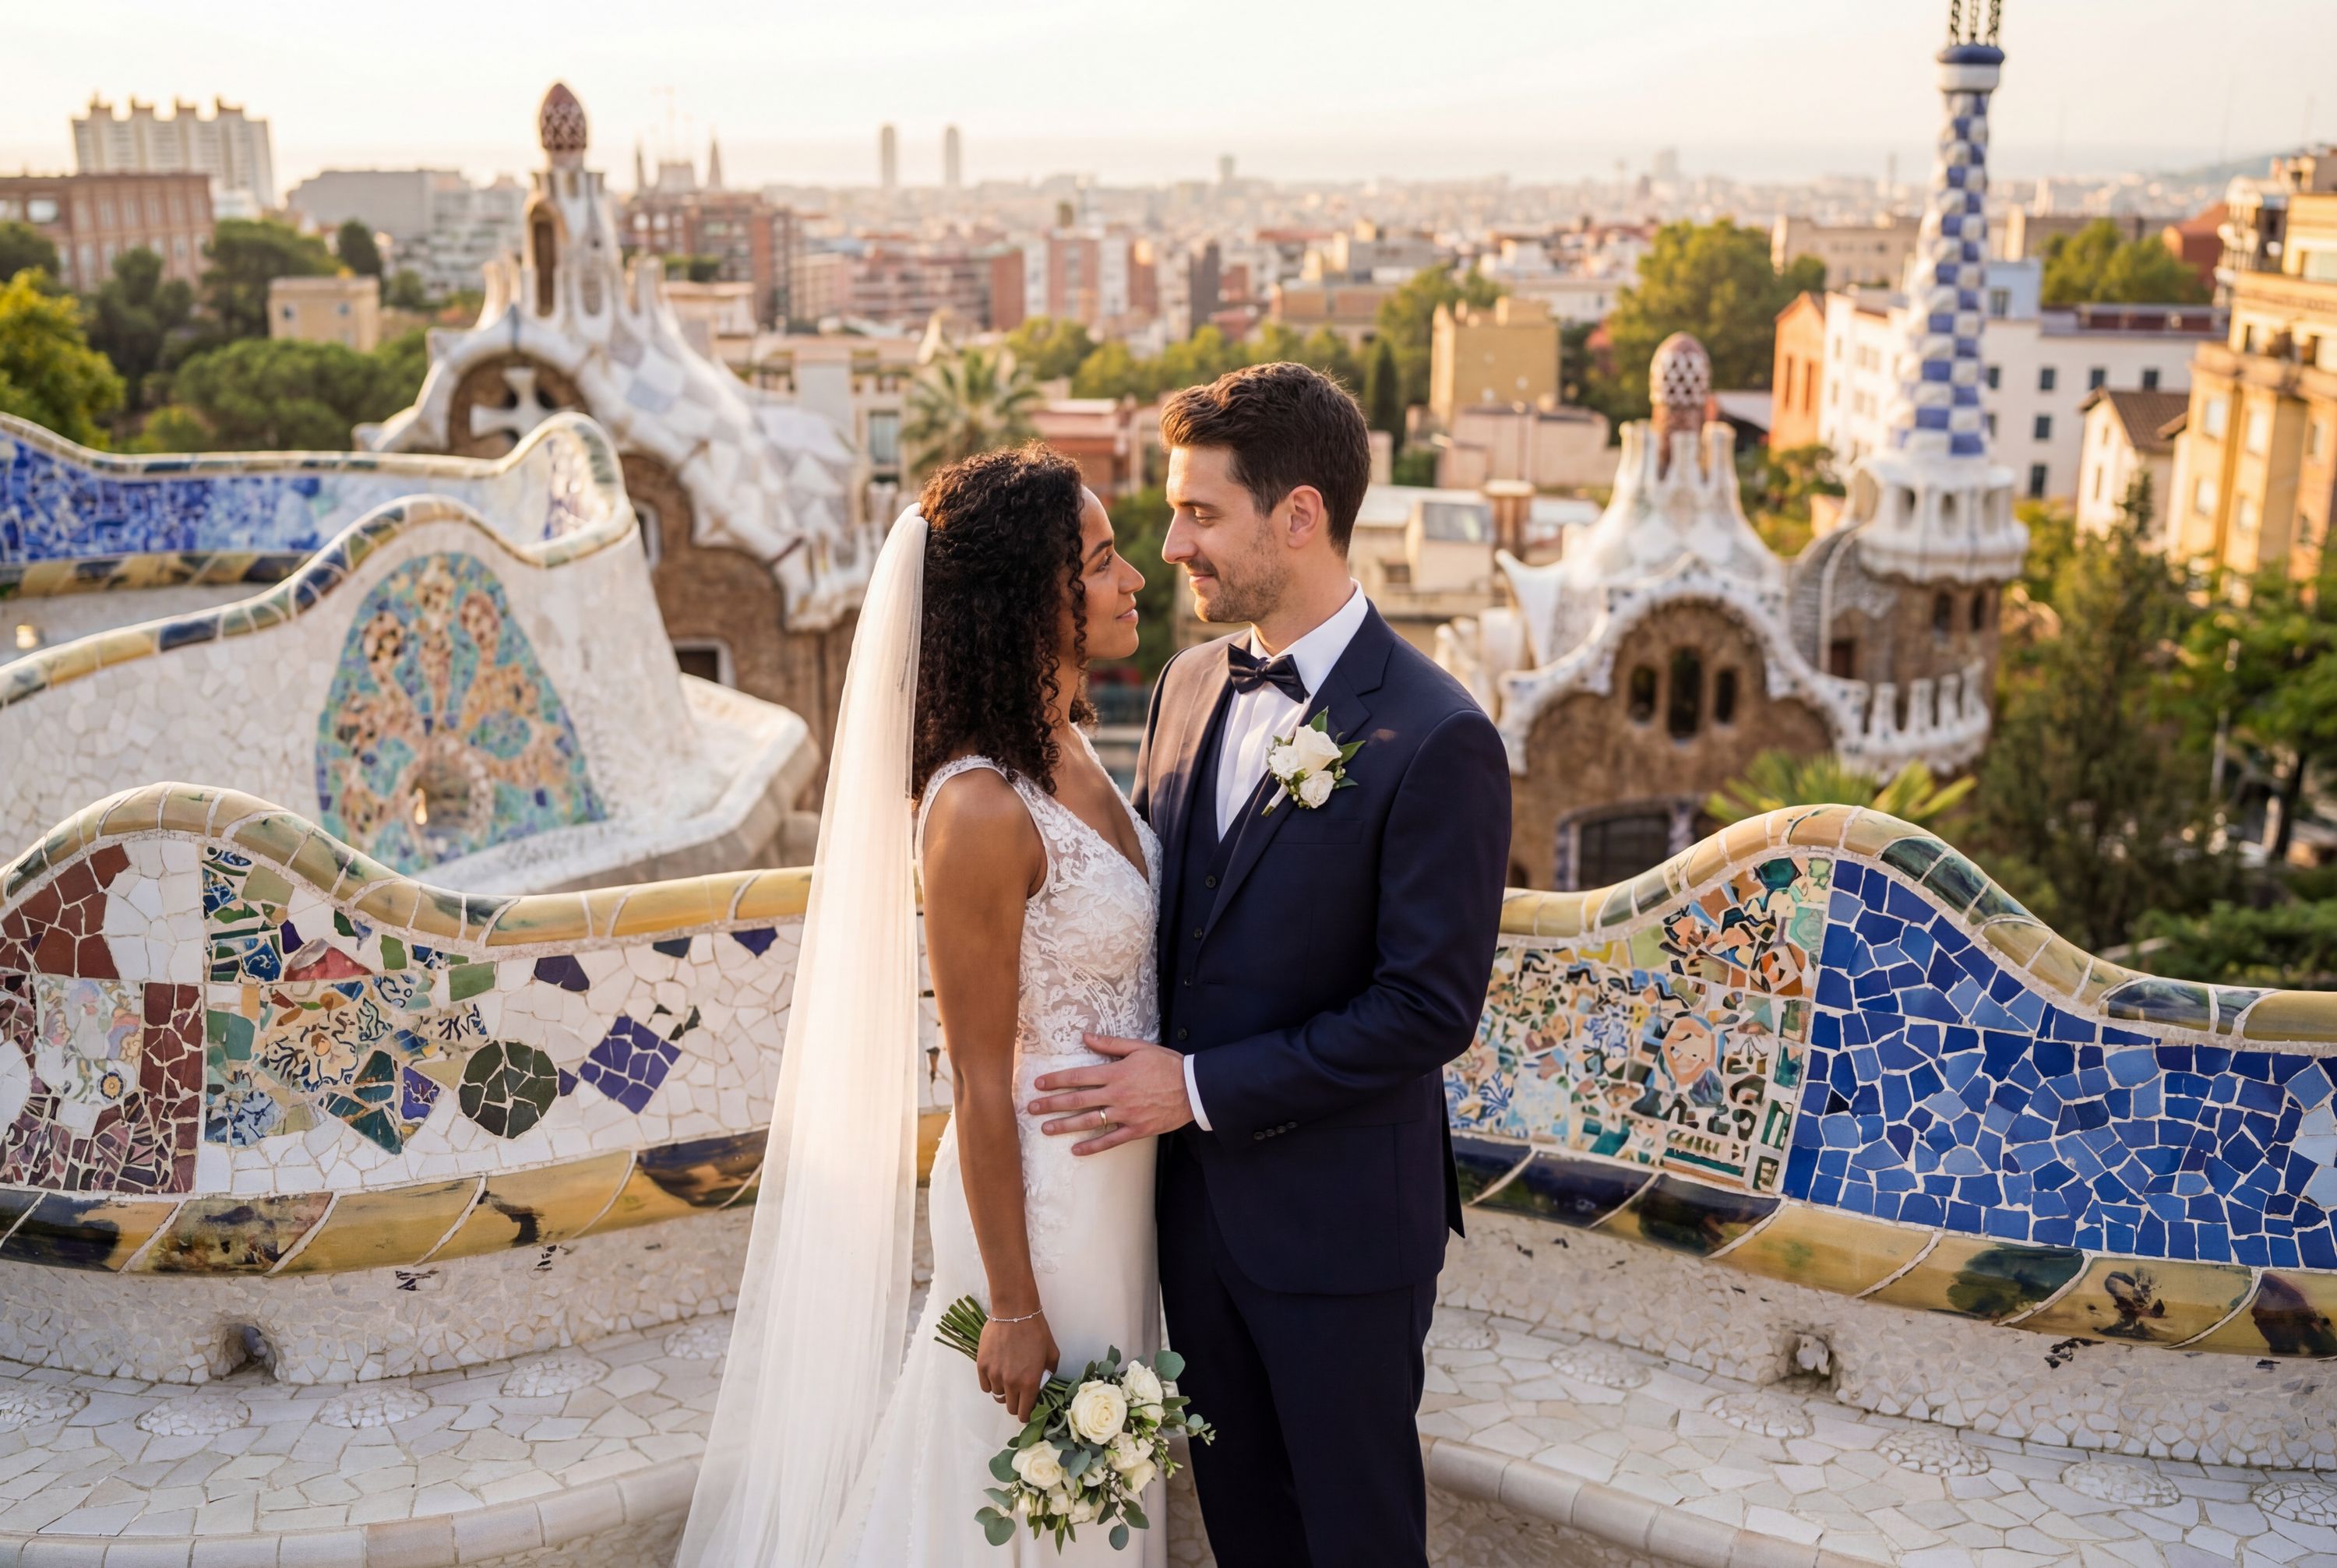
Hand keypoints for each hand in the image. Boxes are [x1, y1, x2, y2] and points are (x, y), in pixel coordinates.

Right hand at [978, 1310, 1058, 1422]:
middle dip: (1015, 1404)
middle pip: (1009, 1408)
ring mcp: (994, 1375)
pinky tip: (997, 1372)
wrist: (1014, 1311)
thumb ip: (1049, 1373)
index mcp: (1029, 1383)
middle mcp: (1011, 1383)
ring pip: (997, 1396)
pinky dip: (990, 1383)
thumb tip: (1043, 1383)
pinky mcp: (981, 1366)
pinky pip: (985, 1385)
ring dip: (1003, 1391)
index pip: (1024, 1413)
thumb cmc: (1036, 1330)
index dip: (1026, 1414)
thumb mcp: (1052, 1352)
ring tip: (1008, 1377)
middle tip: (1019, 1393)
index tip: (1027, 1410)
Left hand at [1028, 1034, 1193, 1153]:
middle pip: (1077, 1100)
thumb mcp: (1139, 1047)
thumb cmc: (1167, 1064)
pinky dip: (1093, 1146)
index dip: (1056, 1080)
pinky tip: (1076, 1150)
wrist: (1193, 1088)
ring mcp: (1126, 1114)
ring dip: (1065, 1126)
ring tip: (1045, 1129)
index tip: (1039, 1084)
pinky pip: (1110, 1140)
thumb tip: (1085, 1036)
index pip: (1078, 1076)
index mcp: (1115, 1073)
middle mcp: (1117, 1095)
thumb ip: (1110, 1043)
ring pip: (1089, 1121)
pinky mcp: (1136, 1130)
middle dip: (1052, 1104)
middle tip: (1031, 1109)